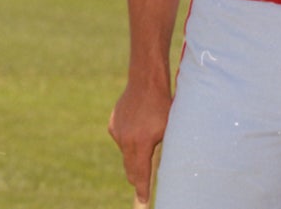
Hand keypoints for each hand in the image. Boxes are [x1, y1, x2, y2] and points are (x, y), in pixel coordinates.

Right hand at [108, 82, 170, 202]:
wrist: (146, 82)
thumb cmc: (163, 105)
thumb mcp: (168, 129)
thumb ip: (162, 149)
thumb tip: (158, 166)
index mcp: (142, 144)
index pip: (142, 174)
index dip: (143, 189)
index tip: (143, 201)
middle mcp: (126, 141)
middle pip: (130, 168)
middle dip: (137, 178)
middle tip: (141, 187)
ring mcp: (117, 132)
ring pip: (126, 153)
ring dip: (135, 153)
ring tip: (147, 135)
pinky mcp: (113, 125)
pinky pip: (122, 139)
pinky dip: (130, 138)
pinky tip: (138, 125)